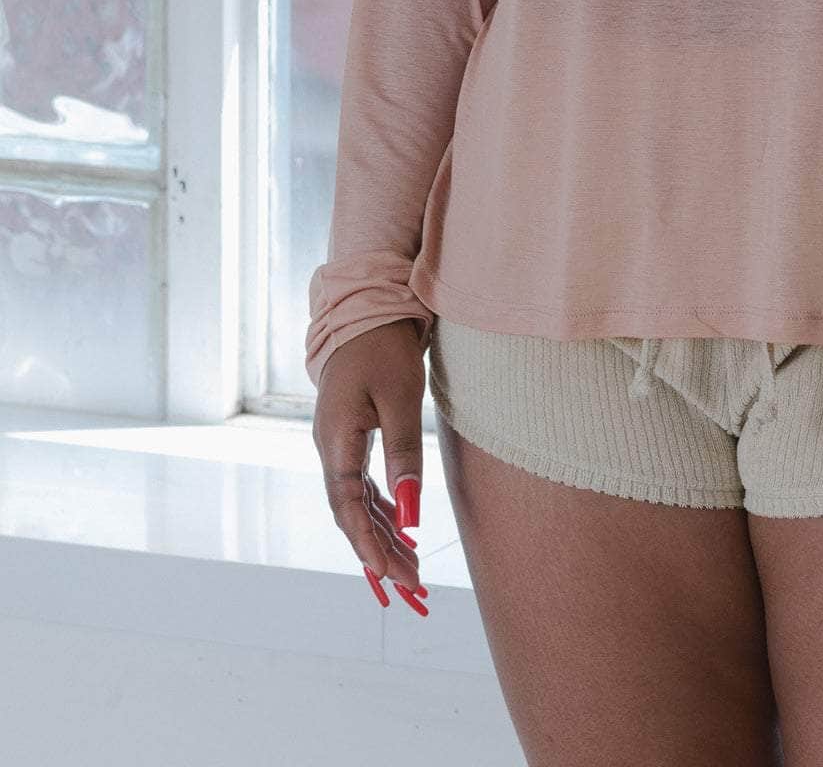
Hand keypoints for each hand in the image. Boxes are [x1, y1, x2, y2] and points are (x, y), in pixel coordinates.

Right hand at [313, 317, 431, 614]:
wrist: (365, 311)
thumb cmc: (384, 349)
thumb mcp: (401, 399)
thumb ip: (405, 454)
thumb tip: (410, 512)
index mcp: (336, 442)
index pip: (349, 508)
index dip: (369, 545)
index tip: (392, 577)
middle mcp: (331, 449)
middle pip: (352, 515)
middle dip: (380, 553)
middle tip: (413, 589)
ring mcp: (338, 445)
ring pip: (358, 504)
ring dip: (382, 536)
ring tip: (411, 572)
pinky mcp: (351, 439)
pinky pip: (362, 487)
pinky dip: (381, 511)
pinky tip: (399, 530)